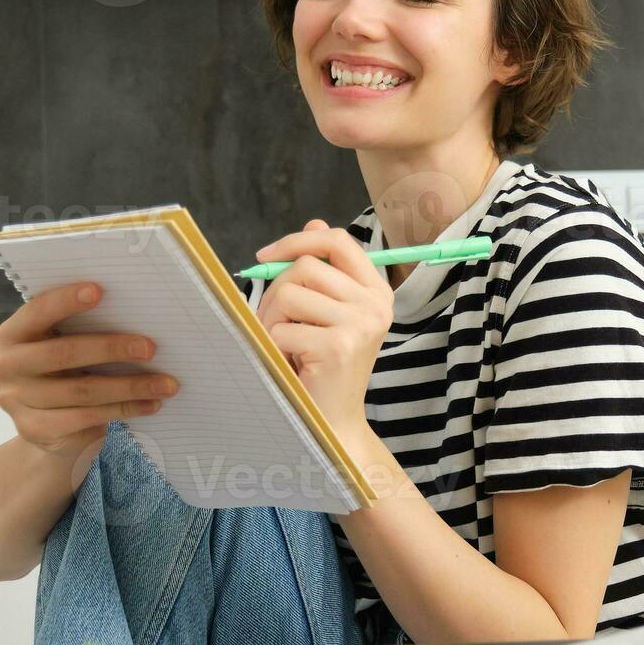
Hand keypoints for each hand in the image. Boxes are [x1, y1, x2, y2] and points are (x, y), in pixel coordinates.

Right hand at [0, 283, 177, 457]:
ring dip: (130, 386)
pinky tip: (150, 404)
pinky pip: (87, 418)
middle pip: (63, 353)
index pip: (37, 311)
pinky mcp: (34, 429)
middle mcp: (7, 365)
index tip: (100, 291)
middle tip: (151, 348)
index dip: (66, 300)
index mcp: (14, 333)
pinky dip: (125, 409)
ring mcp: (16, 401)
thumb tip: (137, 314)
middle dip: (111, 348)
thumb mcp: (65, 346)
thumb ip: (82, 330)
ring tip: (166, 383)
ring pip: (82, 391)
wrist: (49, 429)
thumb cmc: (66, 372)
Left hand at [253, 219, 393, 435]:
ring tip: (286, 344)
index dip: (299, 239)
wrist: (335, 423)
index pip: (337, 241)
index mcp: (377, 291)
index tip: (266, 256)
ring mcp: (359, 325)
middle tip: (277, 322)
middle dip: (277, 291)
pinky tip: (291, 363)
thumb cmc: (324, 366)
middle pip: (306, 266)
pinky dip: (273, 346)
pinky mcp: (337, 347)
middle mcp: (375, 305)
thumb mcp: (330, 313)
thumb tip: (315, 221)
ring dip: (272, 320)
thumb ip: (325, 271)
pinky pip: (280, 329)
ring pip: (289, 294)